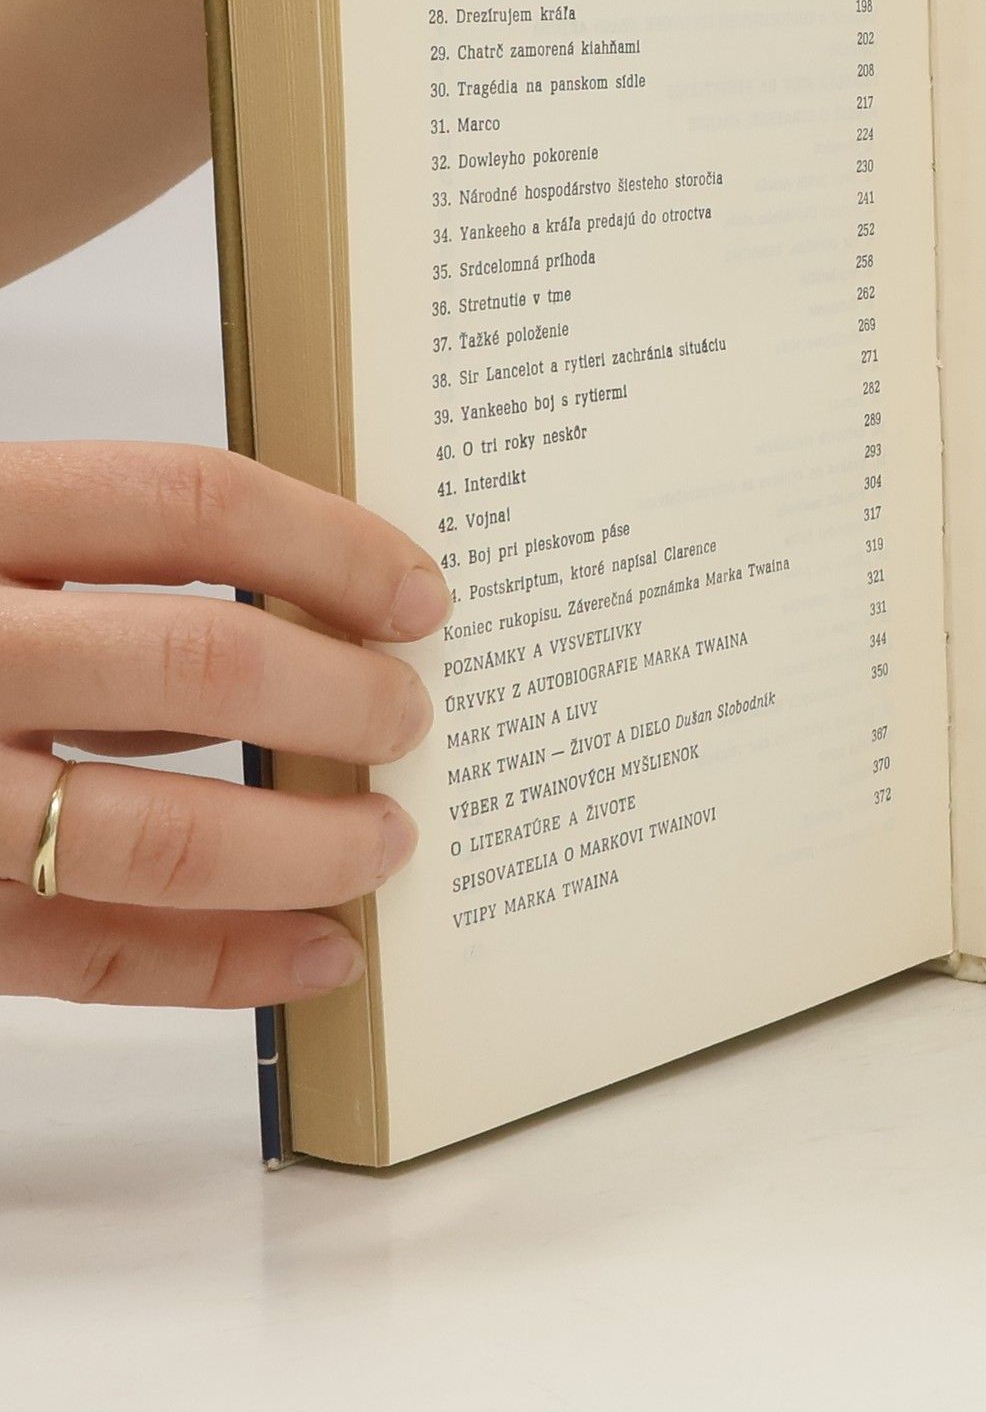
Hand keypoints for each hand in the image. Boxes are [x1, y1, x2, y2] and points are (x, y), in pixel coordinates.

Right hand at [0, 443, 448, 1006]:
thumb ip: (96, 546)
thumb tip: (315, 597)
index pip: (186, 504)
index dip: (330, 547)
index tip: (420, 593)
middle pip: (194, 665)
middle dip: (340, 699)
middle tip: (410, 718)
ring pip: (149, 833)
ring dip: (303, 847)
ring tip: (388, 841)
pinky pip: (82, 956)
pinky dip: (220, 964)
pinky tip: (317, 954)